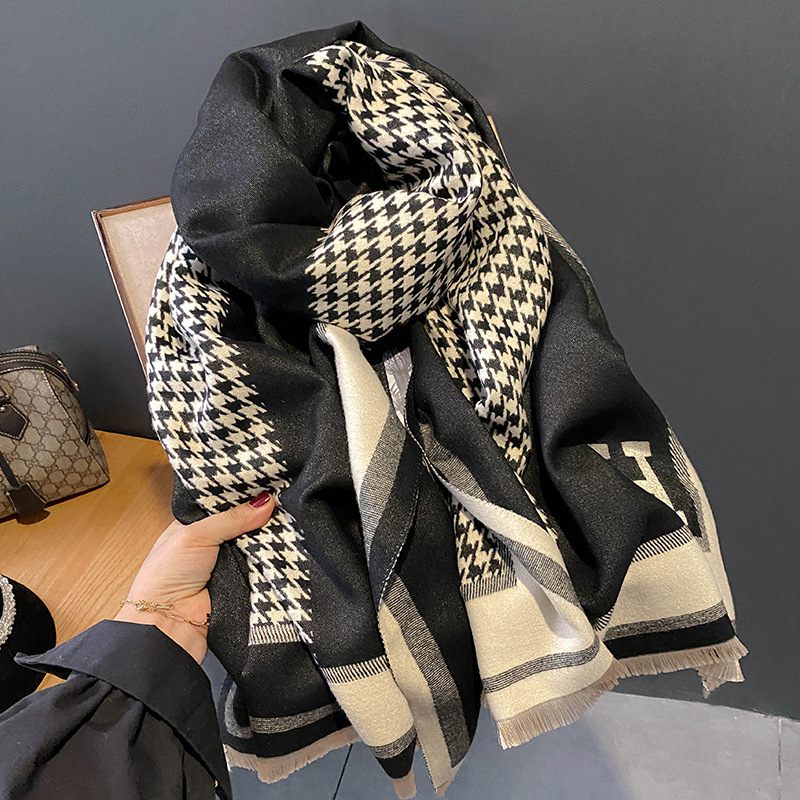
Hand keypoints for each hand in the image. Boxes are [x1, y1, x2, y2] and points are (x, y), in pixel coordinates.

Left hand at [114, 493, 274, 662]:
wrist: (169, 624)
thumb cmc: (165, 576)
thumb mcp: (195, 535)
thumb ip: (231, 517)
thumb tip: (265, 501)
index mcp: (195, 525)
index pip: (225, 504)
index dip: (244, 495)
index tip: (268, 483)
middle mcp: (213, 542)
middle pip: (244, 523)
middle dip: (261, 515)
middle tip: (283, 500)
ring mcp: (229, 563)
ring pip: (256, 544)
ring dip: (268, 538)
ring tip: (290, 519)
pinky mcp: (242, 582)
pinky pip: (262, 567)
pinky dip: (271, 560)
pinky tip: (287, 546)